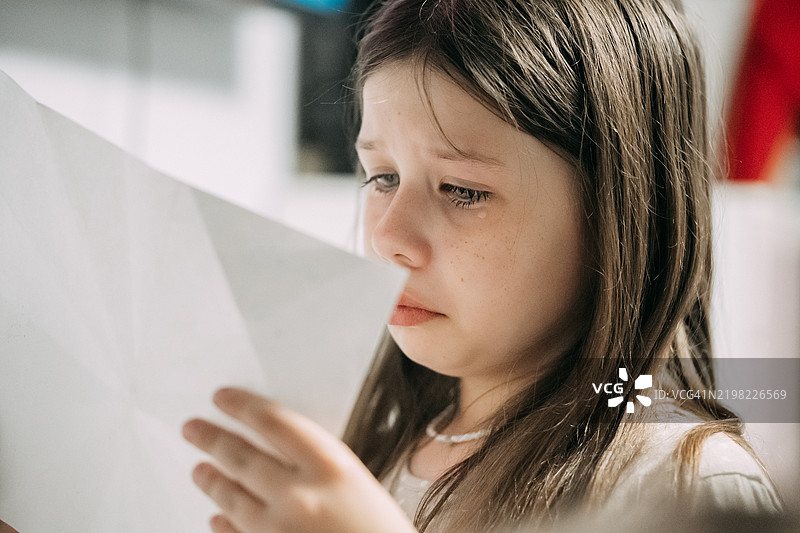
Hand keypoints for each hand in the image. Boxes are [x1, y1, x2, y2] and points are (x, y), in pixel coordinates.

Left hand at [182, 388, 416, 532]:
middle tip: (193, 429)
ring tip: (200, 471)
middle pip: (242, 457)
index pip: (273, 422)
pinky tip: (216, 520)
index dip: (242, 406)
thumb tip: (279, 451)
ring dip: (212, 482)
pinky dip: (224, 527)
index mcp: (329, 466)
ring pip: (231, 498)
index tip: (222, 398)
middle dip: (212, 439)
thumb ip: (320, 466)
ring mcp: (278, 530)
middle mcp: (298, 496)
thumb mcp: (360, 484)